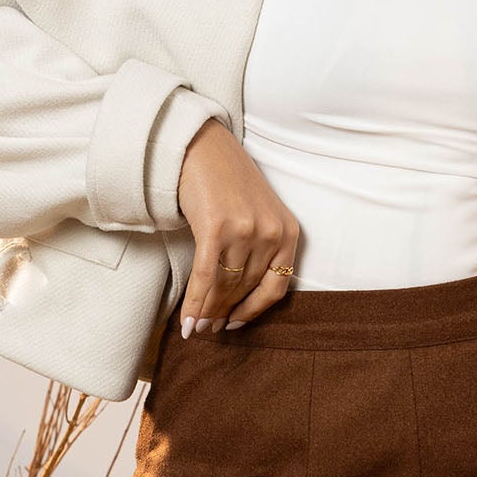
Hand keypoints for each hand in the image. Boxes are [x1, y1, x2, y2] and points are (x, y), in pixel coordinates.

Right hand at [174, 120, 301, 335]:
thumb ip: (260, 248)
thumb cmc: (228, 181)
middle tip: (210, 329)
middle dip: (225, 313)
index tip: (237, 324)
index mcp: (289, 231)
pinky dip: (195, 302)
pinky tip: (187, 321)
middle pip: (246, 288)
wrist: (203, 147)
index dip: (254, 311)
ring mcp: (245, 231)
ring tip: (197, 327)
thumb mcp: (259, 214)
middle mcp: (271, 233)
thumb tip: (240, 294)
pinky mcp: (217, 228)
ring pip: (225, 286)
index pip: (277, 287)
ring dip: (208, 312)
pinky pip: (206, 277)